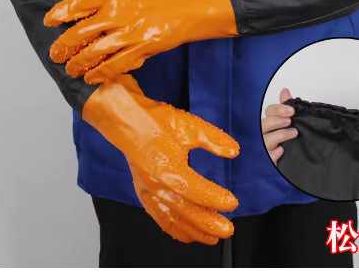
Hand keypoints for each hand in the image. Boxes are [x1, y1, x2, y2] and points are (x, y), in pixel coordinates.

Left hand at [44, 0, 236, 83]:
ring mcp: (129, 32)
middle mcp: (116, 13)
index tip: (49, 22)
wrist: (185, 4)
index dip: (59, 13)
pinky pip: (115, 65)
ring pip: (94, 53)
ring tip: (71, 70)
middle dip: (63, 47)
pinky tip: (91, 78)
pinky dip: (100, 73)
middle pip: (80, 33)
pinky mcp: (142, 48)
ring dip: (78, 64)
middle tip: (56, 54)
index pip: (76, 4)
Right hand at [82, 74, 239, 243]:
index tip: (232, 203)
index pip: (196, 191)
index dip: (215, 199)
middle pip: (185, 211)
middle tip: (227, 230)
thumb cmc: (153, 121)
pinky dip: (173, 228)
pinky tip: (185, 234)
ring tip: (212, 237)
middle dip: (208, 224)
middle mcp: (156, 184)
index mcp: (167, 168)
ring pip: (172, 219)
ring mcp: (148, 191)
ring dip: (193, 230)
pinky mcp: (143, 192)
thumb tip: (233, 150)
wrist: (125, 121)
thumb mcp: (188, 125)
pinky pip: (159, 217)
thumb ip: (213, 139)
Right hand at [262, 88, 297, 164]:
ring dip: (279, 135)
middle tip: (289, 121)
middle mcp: (262, 135)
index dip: (278, 110)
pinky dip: (273, 153)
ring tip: (293, 133)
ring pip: (264, 140)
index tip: (291, 111)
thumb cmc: (283, 143)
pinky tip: (281, 150)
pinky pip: (267, 157)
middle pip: (263, 124)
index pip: (268, 112)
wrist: (288, 169)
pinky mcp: (265, 163)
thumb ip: (285, 108)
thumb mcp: (287, 124)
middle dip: (276, 121)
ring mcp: (262, 149)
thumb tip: (285, 91)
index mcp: (268, 124)